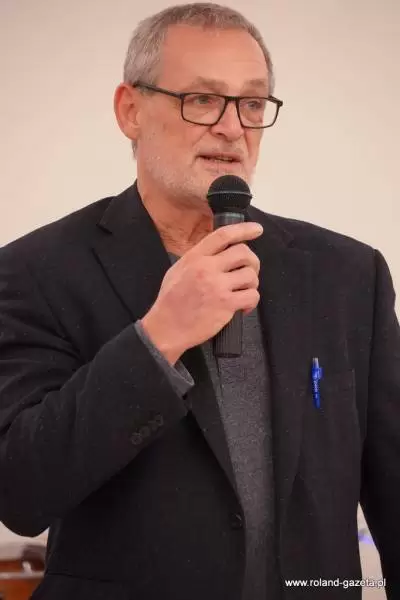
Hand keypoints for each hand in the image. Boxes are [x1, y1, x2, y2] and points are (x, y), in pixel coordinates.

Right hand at [140, 222, 262, 363]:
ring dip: (252, 284)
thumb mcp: (178, 270)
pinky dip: (251, 301)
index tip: (257, 229)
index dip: (243, 229)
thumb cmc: (170, 301)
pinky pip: (252, 295)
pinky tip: (243, 307)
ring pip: (250, 275)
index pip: (223, 235)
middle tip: (249, 272)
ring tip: (243, 292)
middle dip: (252, 261)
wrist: (166, 328)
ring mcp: (217, 286)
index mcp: (194, 257)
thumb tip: (219, 252)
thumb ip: (198, 259)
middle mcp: (206, 268)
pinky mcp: (225, 305)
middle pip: (243, 252)